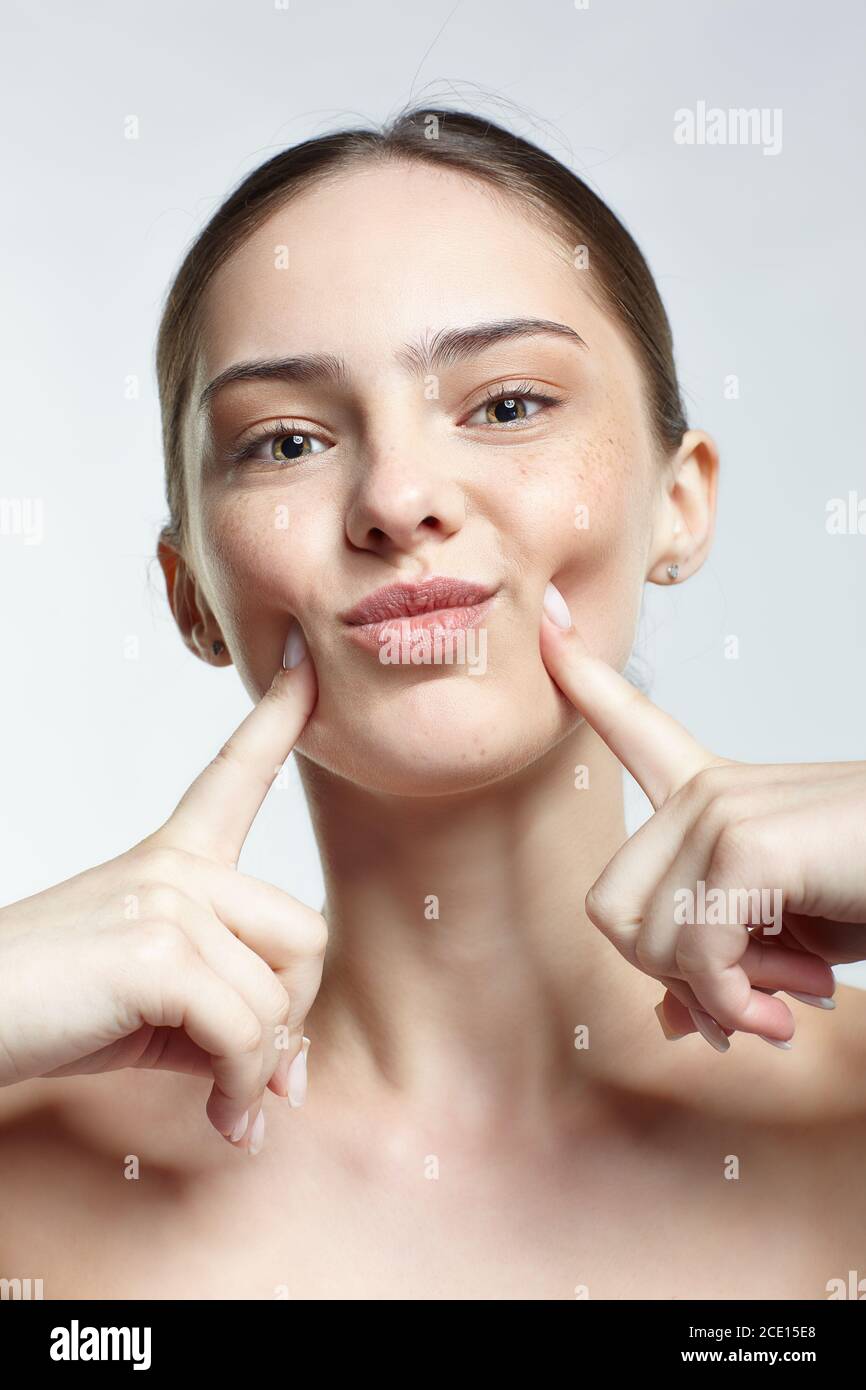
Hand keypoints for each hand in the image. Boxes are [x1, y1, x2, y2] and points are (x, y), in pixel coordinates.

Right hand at [0, 635, 321, 1149]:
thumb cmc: (51, 1011)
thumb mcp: (153, 1006)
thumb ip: (227, 1017)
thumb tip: (292, 1074)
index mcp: (172, 860)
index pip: (235, 774)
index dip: (278, 716)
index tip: (303, 661)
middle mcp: (176, 867)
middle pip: (306, 934)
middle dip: (290, 1014)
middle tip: (251, 1071)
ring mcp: (166, 899)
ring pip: (280, 996)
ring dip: (258, 1068)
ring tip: (222, 1101)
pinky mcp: (155, 949)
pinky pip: (247, 1031)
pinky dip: (239, 1087)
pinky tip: (219, 1116)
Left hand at [539, 584, 865, 1049]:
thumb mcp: (786, 939)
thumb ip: (719, 965)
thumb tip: (671, 1023)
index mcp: (713, 794)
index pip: (632, 726)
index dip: (584, 677)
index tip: (549, 626)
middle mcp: (706, 792)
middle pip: (611, 909)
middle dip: (674, 977)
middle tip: (754, 993)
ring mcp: (720, 809)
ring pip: (651, 945)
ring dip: (723, 997)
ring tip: (795, 990)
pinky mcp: (746, 843)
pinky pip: (698, 956)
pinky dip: (740, 1003)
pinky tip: (795, 1005)